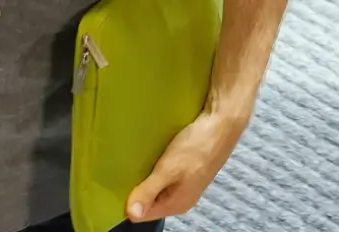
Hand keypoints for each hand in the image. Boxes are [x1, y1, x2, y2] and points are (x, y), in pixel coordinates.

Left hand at [126, 112, 247, 220]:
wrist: (222, 123)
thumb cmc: (199, 145)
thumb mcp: (168, 169)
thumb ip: (149, 191)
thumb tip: (132, 213)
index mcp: (177, 203)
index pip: (142, 214)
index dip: (128, 201)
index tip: (116, 185)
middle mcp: (181, 198)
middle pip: (148, 201)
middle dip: (136, 188)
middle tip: (125, 171)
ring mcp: (184, 184)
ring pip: (155, 187)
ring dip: (145, 176)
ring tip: (138, 162)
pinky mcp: (186, 170)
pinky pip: (163, 175)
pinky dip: (155, 167)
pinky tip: (152, 156)